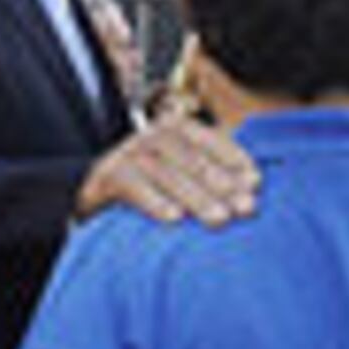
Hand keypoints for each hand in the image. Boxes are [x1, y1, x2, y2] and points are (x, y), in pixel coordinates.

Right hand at [73, 108, 259, 227]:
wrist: (93, 193)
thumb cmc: (150, 185)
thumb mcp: (179, 170)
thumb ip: (209, 170)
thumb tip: (253, 186)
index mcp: (176, 129)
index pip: (211, 141)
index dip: (235, 160)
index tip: (256, 183)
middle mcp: (152, 135)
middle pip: (193, 159)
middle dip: (223, 184)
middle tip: (246, 208)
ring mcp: (129, 153)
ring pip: (168, 173)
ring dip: (196, 197)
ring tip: (219, 219)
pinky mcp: (108, 175)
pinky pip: (134, 186)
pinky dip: (155, 202)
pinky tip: (174, 220)